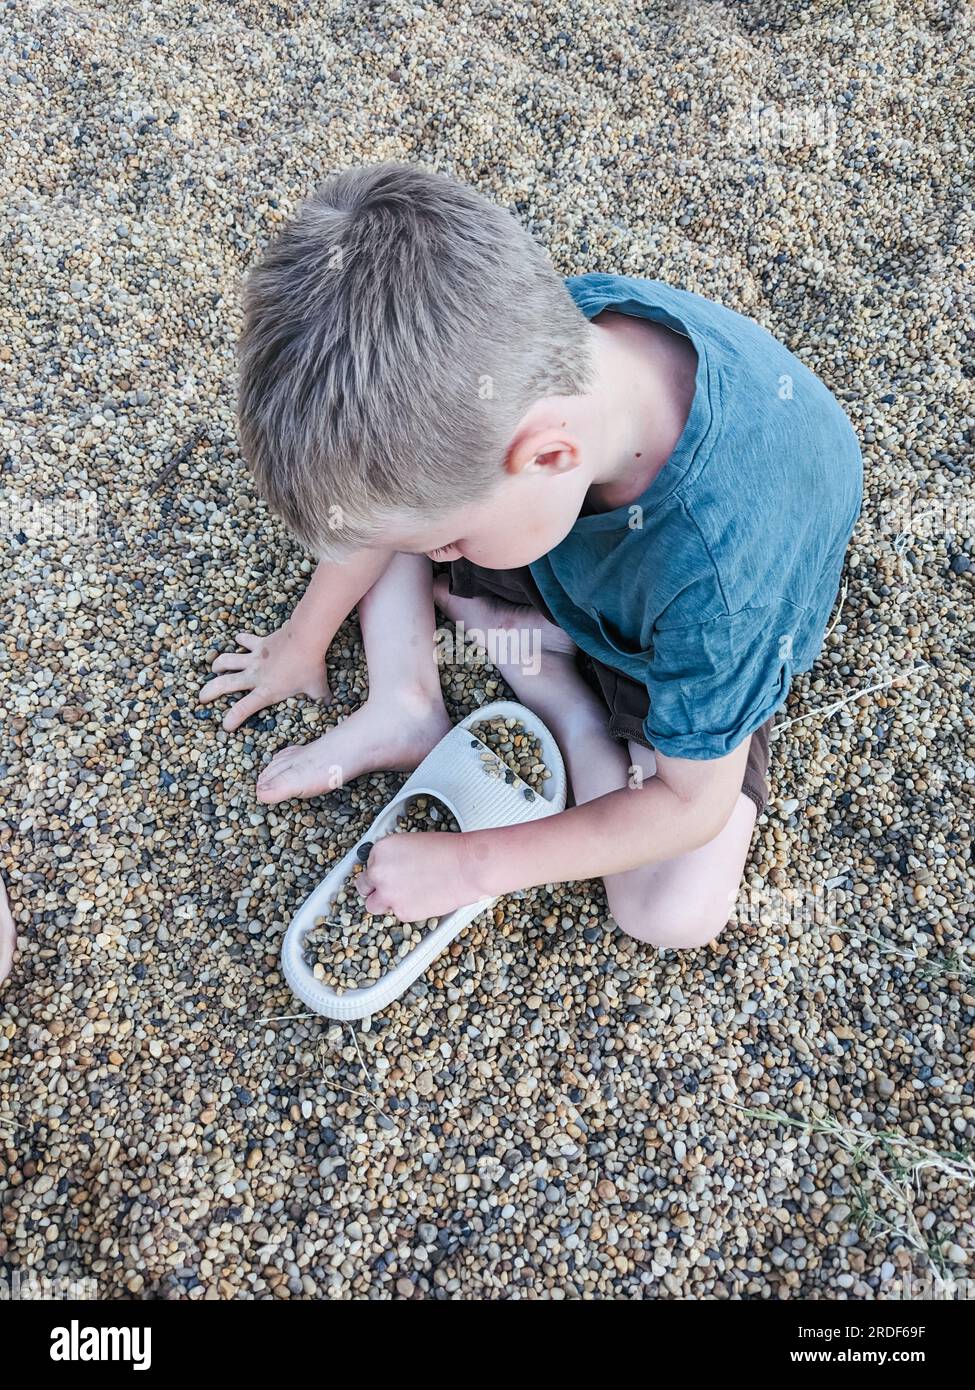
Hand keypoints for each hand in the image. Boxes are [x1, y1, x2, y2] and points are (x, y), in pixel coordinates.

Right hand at [199, 621, 330, 731]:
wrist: (305, 639)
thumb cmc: (310, 667)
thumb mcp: (318, 689)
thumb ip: (322, 700)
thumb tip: (333, 707)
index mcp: (266, 691)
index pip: (244, 709)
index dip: (232, 719)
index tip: (225, 726)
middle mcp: (254, 676)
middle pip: (225, 685)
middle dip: (210, 692)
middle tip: (201, 698)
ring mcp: (254, 658)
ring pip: (228, 661)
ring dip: (219, 664)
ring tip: (214, 668)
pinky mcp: (259, 643)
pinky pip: (246, 640)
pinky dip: (241, 639)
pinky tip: (238, 638)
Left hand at [355, 832, 482, 922]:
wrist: (466, 867)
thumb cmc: (447, 852)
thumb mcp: (411, 844)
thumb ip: (393, 858)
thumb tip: (389, 870)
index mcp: (380, 850)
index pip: (369, 865)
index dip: (382, 870)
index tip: (392, 873)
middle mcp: (378, 872)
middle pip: (363, 885)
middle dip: (375, 887)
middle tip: (390, 887)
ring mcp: (387, 894)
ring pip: (372, 905)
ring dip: (383, 902)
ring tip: (401, 897)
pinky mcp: (401, 911)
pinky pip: (396, 914)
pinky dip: (406, 909)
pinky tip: (421, 899)